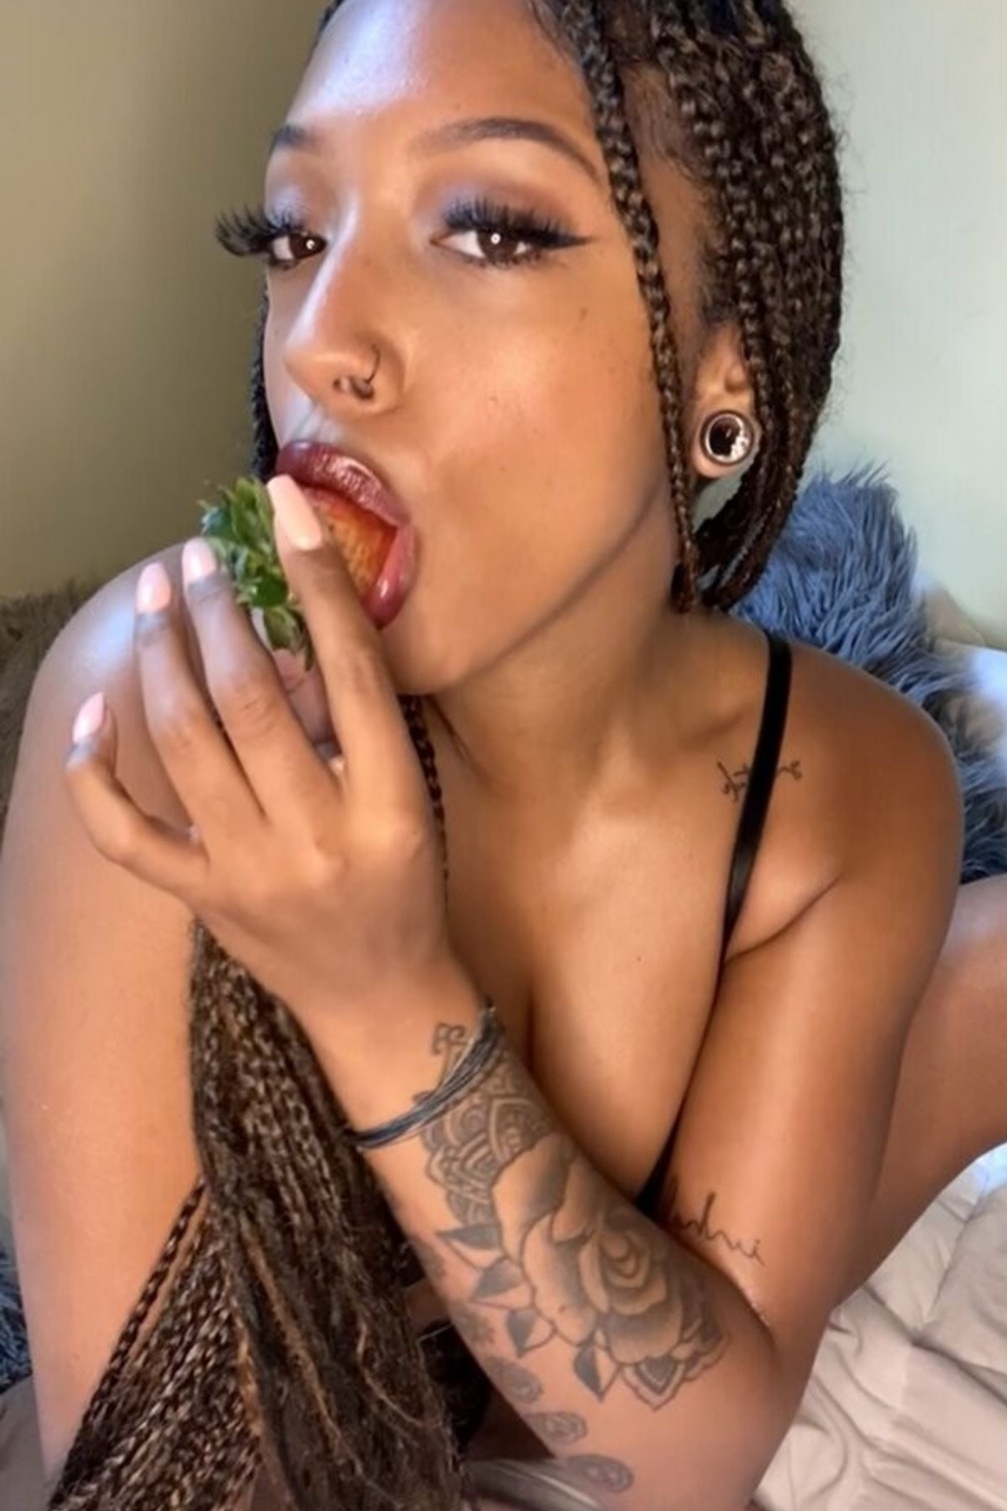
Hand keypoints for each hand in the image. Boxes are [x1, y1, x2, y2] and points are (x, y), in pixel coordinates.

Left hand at [64, 474, 453, 1036]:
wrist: (381, 1000)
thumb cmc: (406, 887)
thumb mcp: (408, 799)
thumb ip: (354, 722)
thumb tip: (283, 629)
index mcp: (390, 802)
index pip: (351, 669)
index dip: (315, 581)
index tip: (283, 509)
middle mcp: (318, 835)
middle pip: (250, 698)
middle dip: (218, 610)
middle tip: (197, 556)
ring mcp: (250, 872)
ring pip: (185, 744)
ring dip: (162, 658)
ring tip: (154, 599)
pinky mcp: (201, 900)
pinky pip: (127, 835)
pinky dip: (97, 774)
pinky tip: (94, 716)